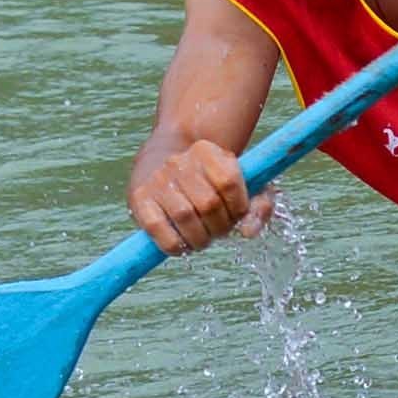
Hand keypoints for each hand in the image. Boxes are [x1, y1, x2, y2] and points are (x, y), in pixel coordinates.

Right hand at [129, 135, 254, 252]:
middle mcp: (179, 162)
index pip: (229, 181)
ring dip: (200, 238)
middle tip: (218, 231)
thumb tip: (249, 232)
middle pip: (208, 203)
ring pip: (185, 216)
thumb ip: (259, 206)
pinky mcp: (139, 198)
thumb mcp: (242, 183)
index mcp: (207, 152)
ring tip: (203, 239)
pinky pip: (158, 228)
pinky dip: (175, 244)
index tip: (237, 215)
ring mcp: (157, 179)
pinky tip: (183, 245)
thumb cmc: (211, 181)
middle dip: (220, 227)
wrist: (164, 162)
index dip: (238, 207)